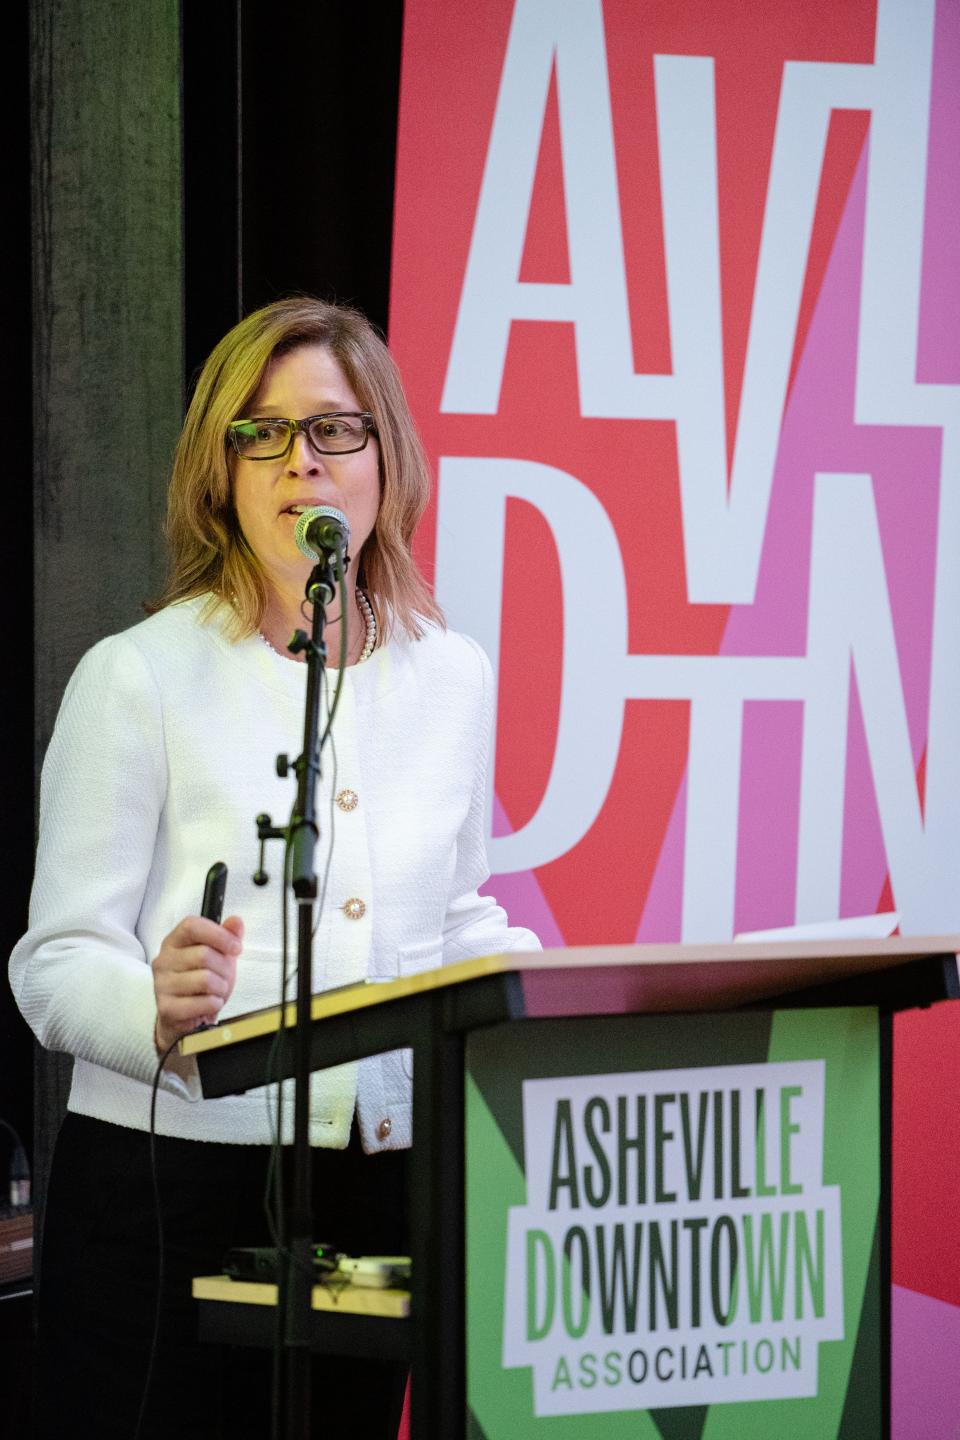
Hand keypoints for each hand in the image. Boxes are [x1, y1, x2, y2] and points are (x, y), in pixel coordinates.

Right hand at [151, 914, 243, 1054]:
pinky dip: (214, 1004)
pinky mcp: (167, 1007)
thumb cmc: (201, 983)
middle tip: (223, 976)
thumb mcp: (218, 955)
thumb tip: (235, 922)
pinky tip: (208, 1003)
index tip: (235, 947)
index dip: (218, 935)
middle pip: (204, 954)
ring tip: (214, 991)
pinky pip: (204, 1002)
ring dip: (220, 988)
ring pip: (205, 979)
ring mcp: (162, 985)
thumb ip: (227, 936)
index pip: (192, 926)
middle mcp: (163, 961)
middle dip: (224, 968)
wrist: (188, 1016)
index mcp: (174, 942)